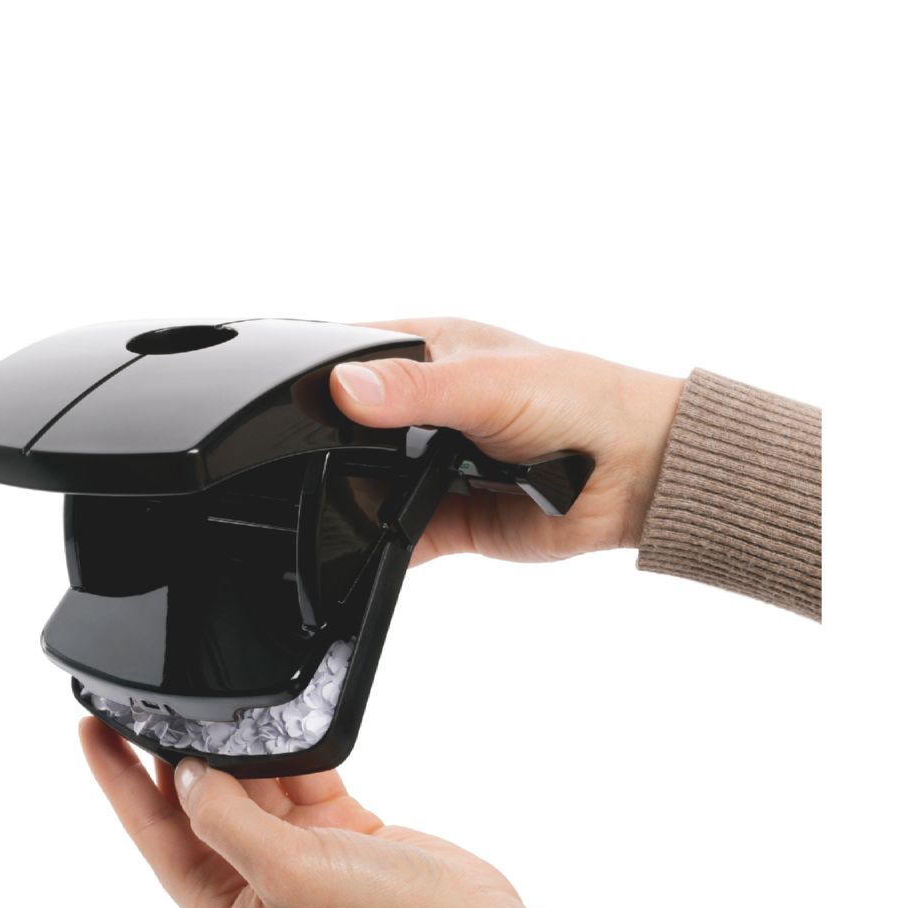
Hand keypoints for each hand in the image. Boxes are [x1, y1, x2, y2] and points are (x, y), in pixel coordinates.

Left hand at [80, 719, 525, 907]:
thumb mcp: (289, 874)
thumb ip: (227, 819)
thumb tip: (187, 775)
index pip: (155, 835)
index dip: (119, 783)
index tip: (90, 731)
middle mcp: (256, 886)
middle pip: (199, 805)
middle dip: (176, 755)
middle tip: (147, 702)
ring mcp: (300, 858)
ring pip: (252, 787)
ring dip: (242, 750)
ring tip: (221, 707)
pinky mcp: (342, 834)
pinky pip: (302, 782)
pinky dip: (296, 755)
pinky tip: (286, 730)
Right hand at [330, 318, 683, 563]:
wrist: (635, 476)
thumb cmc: (581, 403)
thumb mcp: (488, 382)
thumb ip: (416, 388)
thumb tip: (345, 388)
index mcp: (429, 352)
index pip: (350, 355)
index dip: (317, 374)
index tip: (282, 397)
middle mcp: (424, 409)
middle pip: (349, 428)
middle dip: (331, 446)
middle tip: (305, 459)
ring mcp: (432, 466)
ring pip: (368, 484)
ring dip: (356, 496)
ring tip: (339, 501)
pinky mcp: (446, 518)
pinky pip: (396, 535)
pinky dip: (380, 545)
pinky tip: (366, 545)